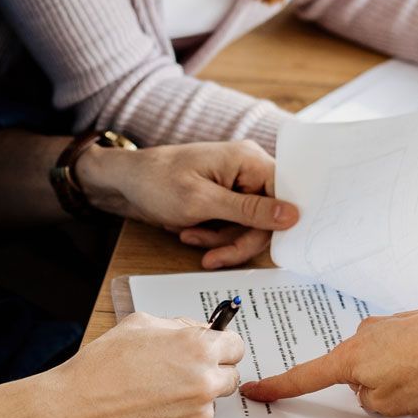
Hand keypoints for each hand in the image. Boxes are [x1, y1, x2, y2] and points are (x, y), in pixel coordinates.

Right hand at [30, 312, 244, 417]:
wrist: (73, 416)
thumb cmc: (99, 368)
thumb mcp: (138, 326)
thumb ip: (178, 326)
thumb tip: (201, 331)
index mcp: (196, 347)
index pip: (236, 345)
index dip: (221, 347)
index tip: (212, 351)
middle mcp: (204, 381)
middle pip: (230, 375)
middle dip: (211, 372)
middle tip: (180, 374)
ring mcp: (199, 414)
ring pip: (212, 401)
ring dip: (195, 397)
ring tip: (156, 395)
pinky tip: (152, 414)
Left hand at [77, 139, 298, 268]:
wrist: (124, 183)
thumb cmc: (157, 182)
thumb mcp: (202, 202)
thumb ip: (249, 210)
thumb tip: (293, 215)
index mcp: (249, 159)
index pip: (285, 193)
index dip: (279, 223)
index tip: (267, 248)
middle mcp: (248, 169)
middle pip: (268, 218)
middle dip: (237, 240)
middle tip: (212, 258)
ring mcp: (236, 185)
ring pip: (249, 228)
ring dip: (220, 240)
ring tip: (189, 236)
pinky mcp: (224, 200)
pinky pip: (233, 227)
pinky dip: (212, 237)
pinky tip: (188, 233)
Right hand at [239, 300, 417, 417]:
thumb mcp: (388, 404)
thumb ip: (369, 401)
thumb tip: (374, 388)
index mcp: (350, 358)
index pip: (305, 377)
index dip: (279, 387)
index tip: (255, 390)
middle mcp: (364, 336)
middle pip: (357, 377)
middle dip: (380, 396)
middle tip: (410, 407)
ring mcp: (390, 326)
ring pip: (389, 369)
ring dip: (407, 388)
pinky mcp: (413, 324)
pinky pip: (410, 357)